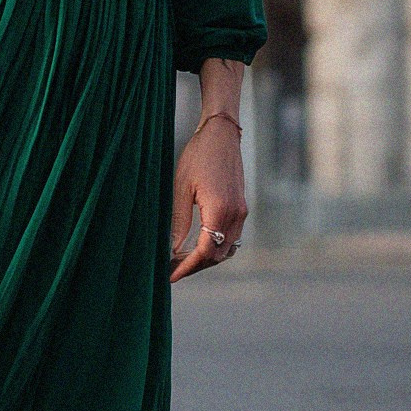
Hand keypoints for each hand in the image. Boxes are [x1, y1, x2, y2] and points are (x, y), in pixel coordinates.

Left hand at [170, 112, 246, 279]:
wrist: (221, 135)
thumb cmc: (198, 156)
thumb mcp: (181, 188)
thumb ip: (179, 221)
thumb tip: (171, 249)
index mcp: (220, 210)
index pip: (205, 252)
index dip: (187, 267)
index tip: (170, 275)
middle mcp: (236, 215)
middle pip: (217, 255)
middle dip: (194, 266)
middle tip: (171, 270)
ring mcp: (241, 212)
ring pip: (226, 249)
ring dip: (205, 258)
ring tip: (180, 260)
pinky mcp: (241, 207)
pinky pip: (230, 237)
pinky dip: (214, 246)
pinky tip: (196, 245)